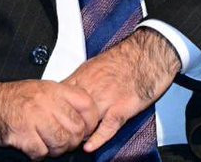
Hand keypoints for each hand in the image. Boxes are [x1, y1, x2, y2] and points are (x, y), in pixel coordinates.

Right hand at [0, 77, 99, 159]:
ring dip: (55, 150)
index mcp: (54, 89)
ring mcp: (33, 117)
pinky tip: (31, 148)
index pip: (86, 105)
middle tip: (62, 143)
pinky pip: (40, 152)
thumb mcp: (41, 90)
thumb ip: (61, 102)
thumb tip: (82, 123)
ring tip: (46, 146)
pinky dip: (38, 155)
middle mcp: (46, 101)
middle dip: (71, 141)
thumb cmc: (11, 99)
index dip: (90, 122)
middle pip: (76, 128)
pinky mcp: (20, 133)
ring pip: (60, 142)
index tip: (85, 130)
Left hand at [64, 28, 181, 152]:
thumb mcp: (95, 63)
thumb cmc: (126, 57)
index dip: (54, 109)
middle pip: (70, 112)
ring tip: (74, 142)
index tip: (51, 118)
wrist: (148, 54)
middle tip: (61, 134)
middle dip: (64, 124)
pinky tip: (89, 147)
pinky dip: (97, 139)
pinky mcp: (121, 108)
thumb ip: (81, 79)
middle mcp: (92, 88)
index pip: (60, 96)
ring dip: (78, 133)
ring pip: (84, 121)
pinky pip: (106, 127)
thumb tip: (68, 89)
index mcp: (84, 77)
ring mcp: (106, 99)